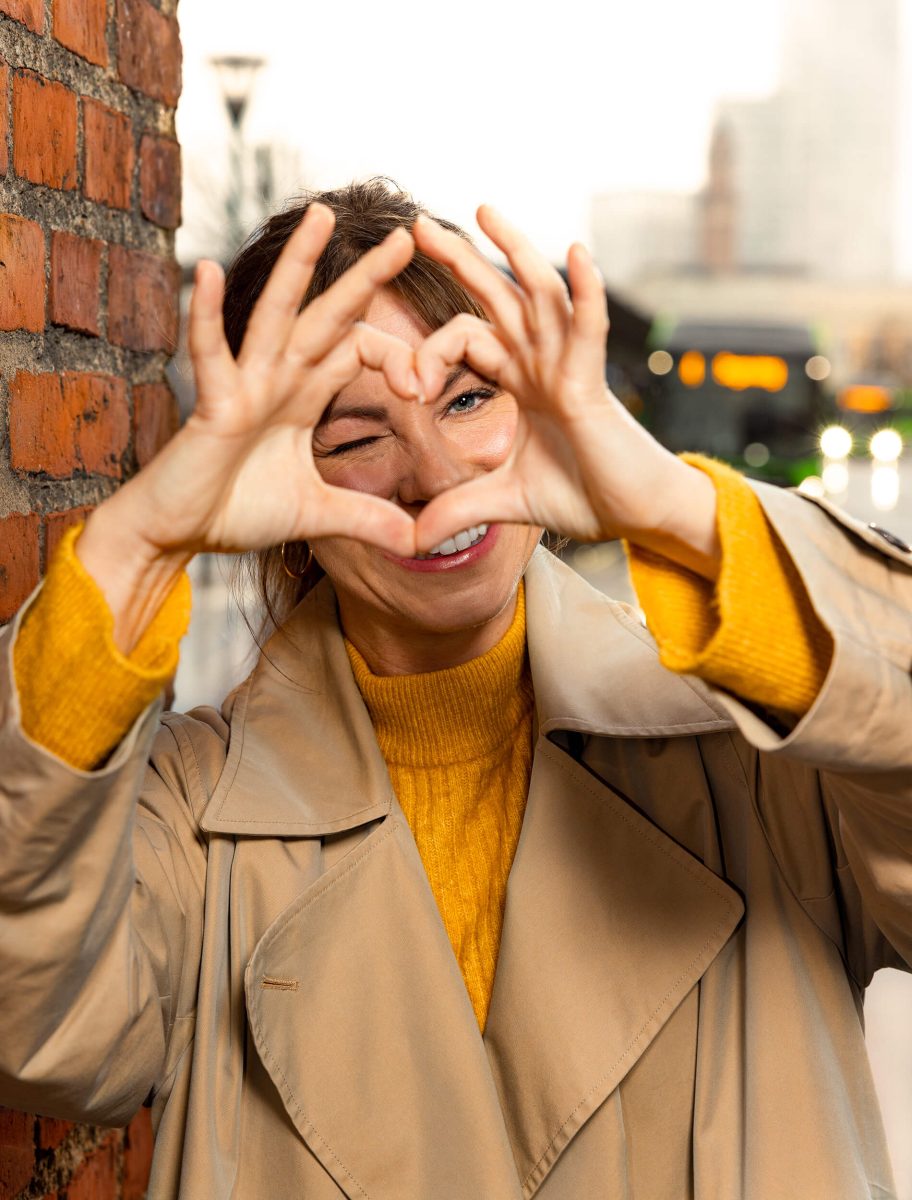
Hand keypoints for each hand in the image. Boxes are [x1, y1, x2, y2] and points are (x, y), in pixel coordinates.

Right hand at [78, 204, 420, 649]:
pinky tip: (209, 272)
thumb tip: (418, 542)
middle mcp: (277, 379)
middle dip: (367, 277)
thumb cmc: (236, 510)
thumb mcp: (318, 516)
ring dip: (298, 265)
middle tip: (408, 234)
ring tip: (321, 215)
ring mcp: (244, 386)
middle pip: (330, 316)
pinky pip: (210, 354)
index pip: (359, 351)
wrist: (178, 533)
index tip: (427, 388)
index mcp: (304, 395)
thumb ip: (367, 520)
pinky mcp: (212, 407)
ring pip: (277, 315)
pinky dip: (207, 316)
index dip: (398, 359)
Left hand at [411, 208, 719, 575]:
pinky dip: (587, 291)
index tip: (407, 389)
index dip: (429, 354)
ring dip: (514, 251)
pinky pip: (591, 328)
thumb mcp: (504, 502)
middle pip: (495, 299)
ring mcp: (568, 367)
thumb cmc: (583, 496)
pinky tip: (576, 252)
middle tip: (417, 226)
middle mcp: (541, 363)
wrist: (635, 515)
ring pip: (538, 296)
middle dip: (460, 261)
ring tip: (484, 210)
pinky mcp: (593, 383)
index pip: (466, 341)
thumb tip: (409, 540)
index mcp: (520, 381)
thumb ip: (457, 509)